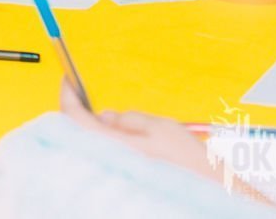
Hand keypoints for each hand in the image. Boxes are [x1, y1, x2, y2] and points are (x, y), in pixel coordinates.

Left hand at [60, 81, 220, 182]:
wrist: (207, 196)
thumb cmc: (188, 165)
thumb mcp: (161, 128)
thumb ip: (129, 118)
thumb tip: (106, 116)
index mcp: (111, 144)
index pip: (74, 116)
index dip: (67, 95)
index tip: (67, 80)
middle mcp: (107, 161)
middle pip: (78, 132)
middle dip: (81, 113)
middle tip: (87, 99)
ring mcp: (113, 172)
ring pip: (92, 145)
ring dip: (96, 130)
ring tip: (116, 123)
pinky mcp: (121, 179)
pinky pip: (104, 157)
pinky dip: (106, 144)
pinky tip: (123, 142)